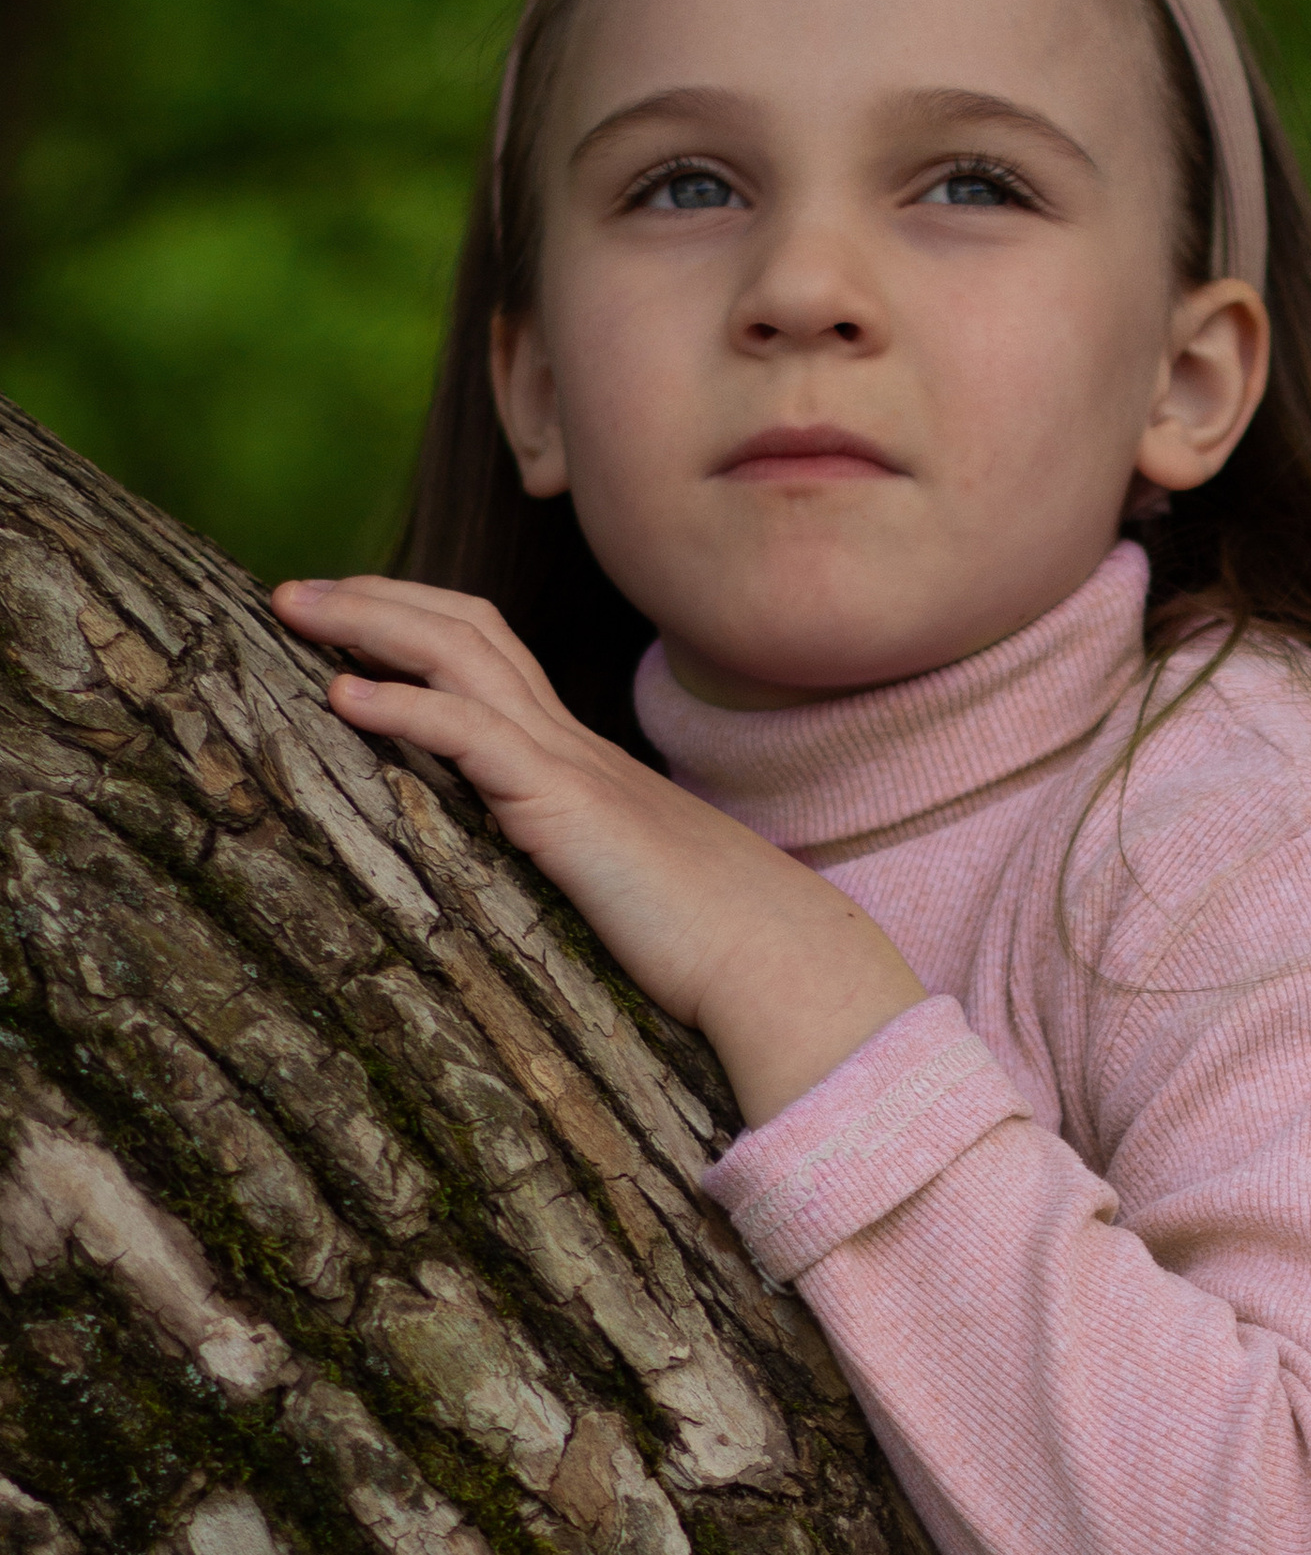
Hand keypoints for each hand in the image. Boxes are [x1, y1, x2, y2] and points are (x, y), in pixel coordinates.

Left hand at [272, 578, 923, 1126]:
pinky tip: (342, 697)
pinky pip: (472, 734)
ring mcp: (571, 767)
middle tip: (293, 592)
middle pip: (465, 627)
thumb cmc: (702, 943)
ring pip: (461, 656)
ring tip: (296, 608)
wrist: (773, 962)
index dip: (414, 620)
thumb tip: (522, 880)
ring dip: (370, 622)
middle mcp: (570, 743)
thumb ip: (565, 861)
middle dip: (376, 597)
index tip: (341, 619)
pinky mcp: (565, 807)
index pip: (489, 653)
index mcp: (577, 760)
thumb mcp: (611, 886)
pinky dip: (403, 704)